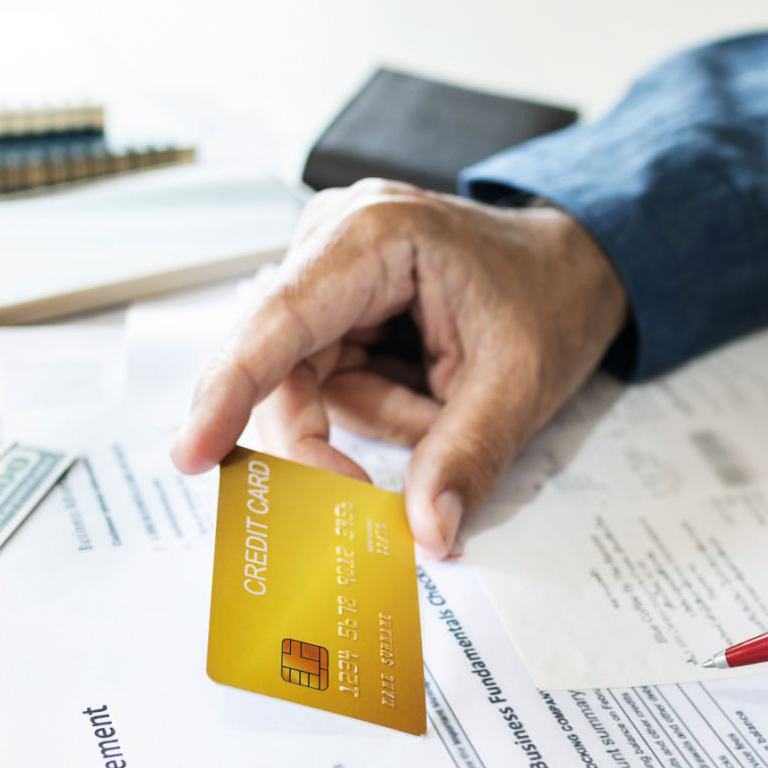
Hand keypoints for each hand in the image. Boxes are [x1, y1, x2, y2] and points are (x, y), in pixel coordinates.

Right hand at [170, 179, 627, 557]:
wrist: (576, 265)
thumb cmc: (548, 297)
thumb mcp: (520, 383)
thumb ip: (467, 457)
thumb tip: (428, 532)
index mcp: (373, 236)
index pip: (278, 322)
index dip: (228, 391)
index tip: (192, 454)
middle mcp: (333, 242)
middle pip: (284, 372)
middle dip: (331, 438)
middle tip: (366, 498)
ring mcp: (326, 273)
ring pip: (308, 391)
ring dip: (381, 419)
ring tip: (449, 396)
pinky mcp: (332, 307)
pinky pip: (328, 387)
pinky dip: (381, 409)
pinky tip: (429, 386)